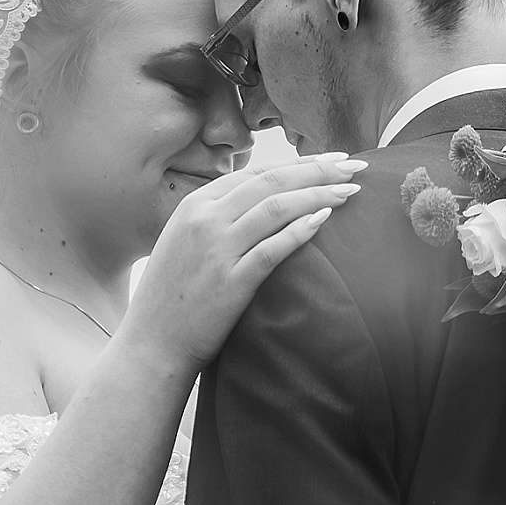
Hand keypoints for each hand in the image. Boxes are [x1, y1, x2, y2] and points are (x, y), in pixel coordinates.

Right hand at [123, 153, 366, 371]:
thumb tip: (258, 202)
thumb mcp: (184, 242)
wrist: (151, 345)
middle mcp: (204, 219)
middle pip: (272, 181)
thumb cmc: (172, 298)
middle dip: (318, 169)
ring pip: (277, 206)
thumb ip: (215, 218)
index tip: (331, 159)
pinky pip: (273, 247)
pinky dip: (301, 229)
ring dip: (319, 193)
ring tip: (350, 190)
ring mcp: (217, 249)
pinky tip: (326, 220)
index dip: (299, 163)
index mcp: (194, 204)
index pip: (257, 172)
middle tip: (354, 165)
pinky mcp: (230, 281)